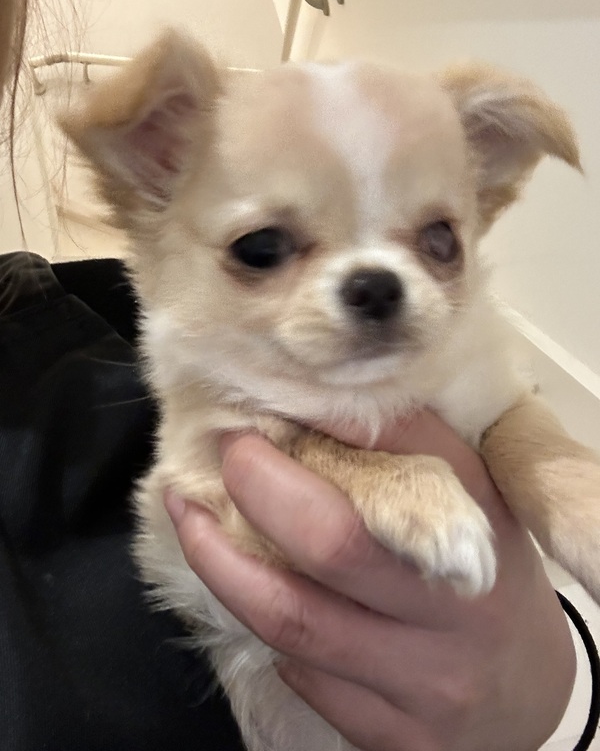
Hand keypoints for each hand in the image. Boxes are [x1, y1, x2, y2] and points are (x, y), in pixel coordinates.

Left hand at [165, 412, 575, 750]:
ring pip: (295, 619)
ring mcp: (425, 682)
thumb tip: (312, 403)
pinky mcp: (396, 735)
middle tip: (223, 454)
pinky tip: (251, 595)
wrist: (530, 689)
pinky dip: (264, 628)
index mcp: (479, 526)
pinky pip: (303, 677)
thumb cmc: (488, 578)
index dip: (327, 419)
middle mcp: (455, 607)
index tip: (267, 402)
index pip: (407, 451)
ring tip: (188, 517)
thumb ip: (406, 454)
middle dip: (258, 489)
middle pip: (333, 543)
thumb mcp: (472, 506)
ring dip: (221, 563)